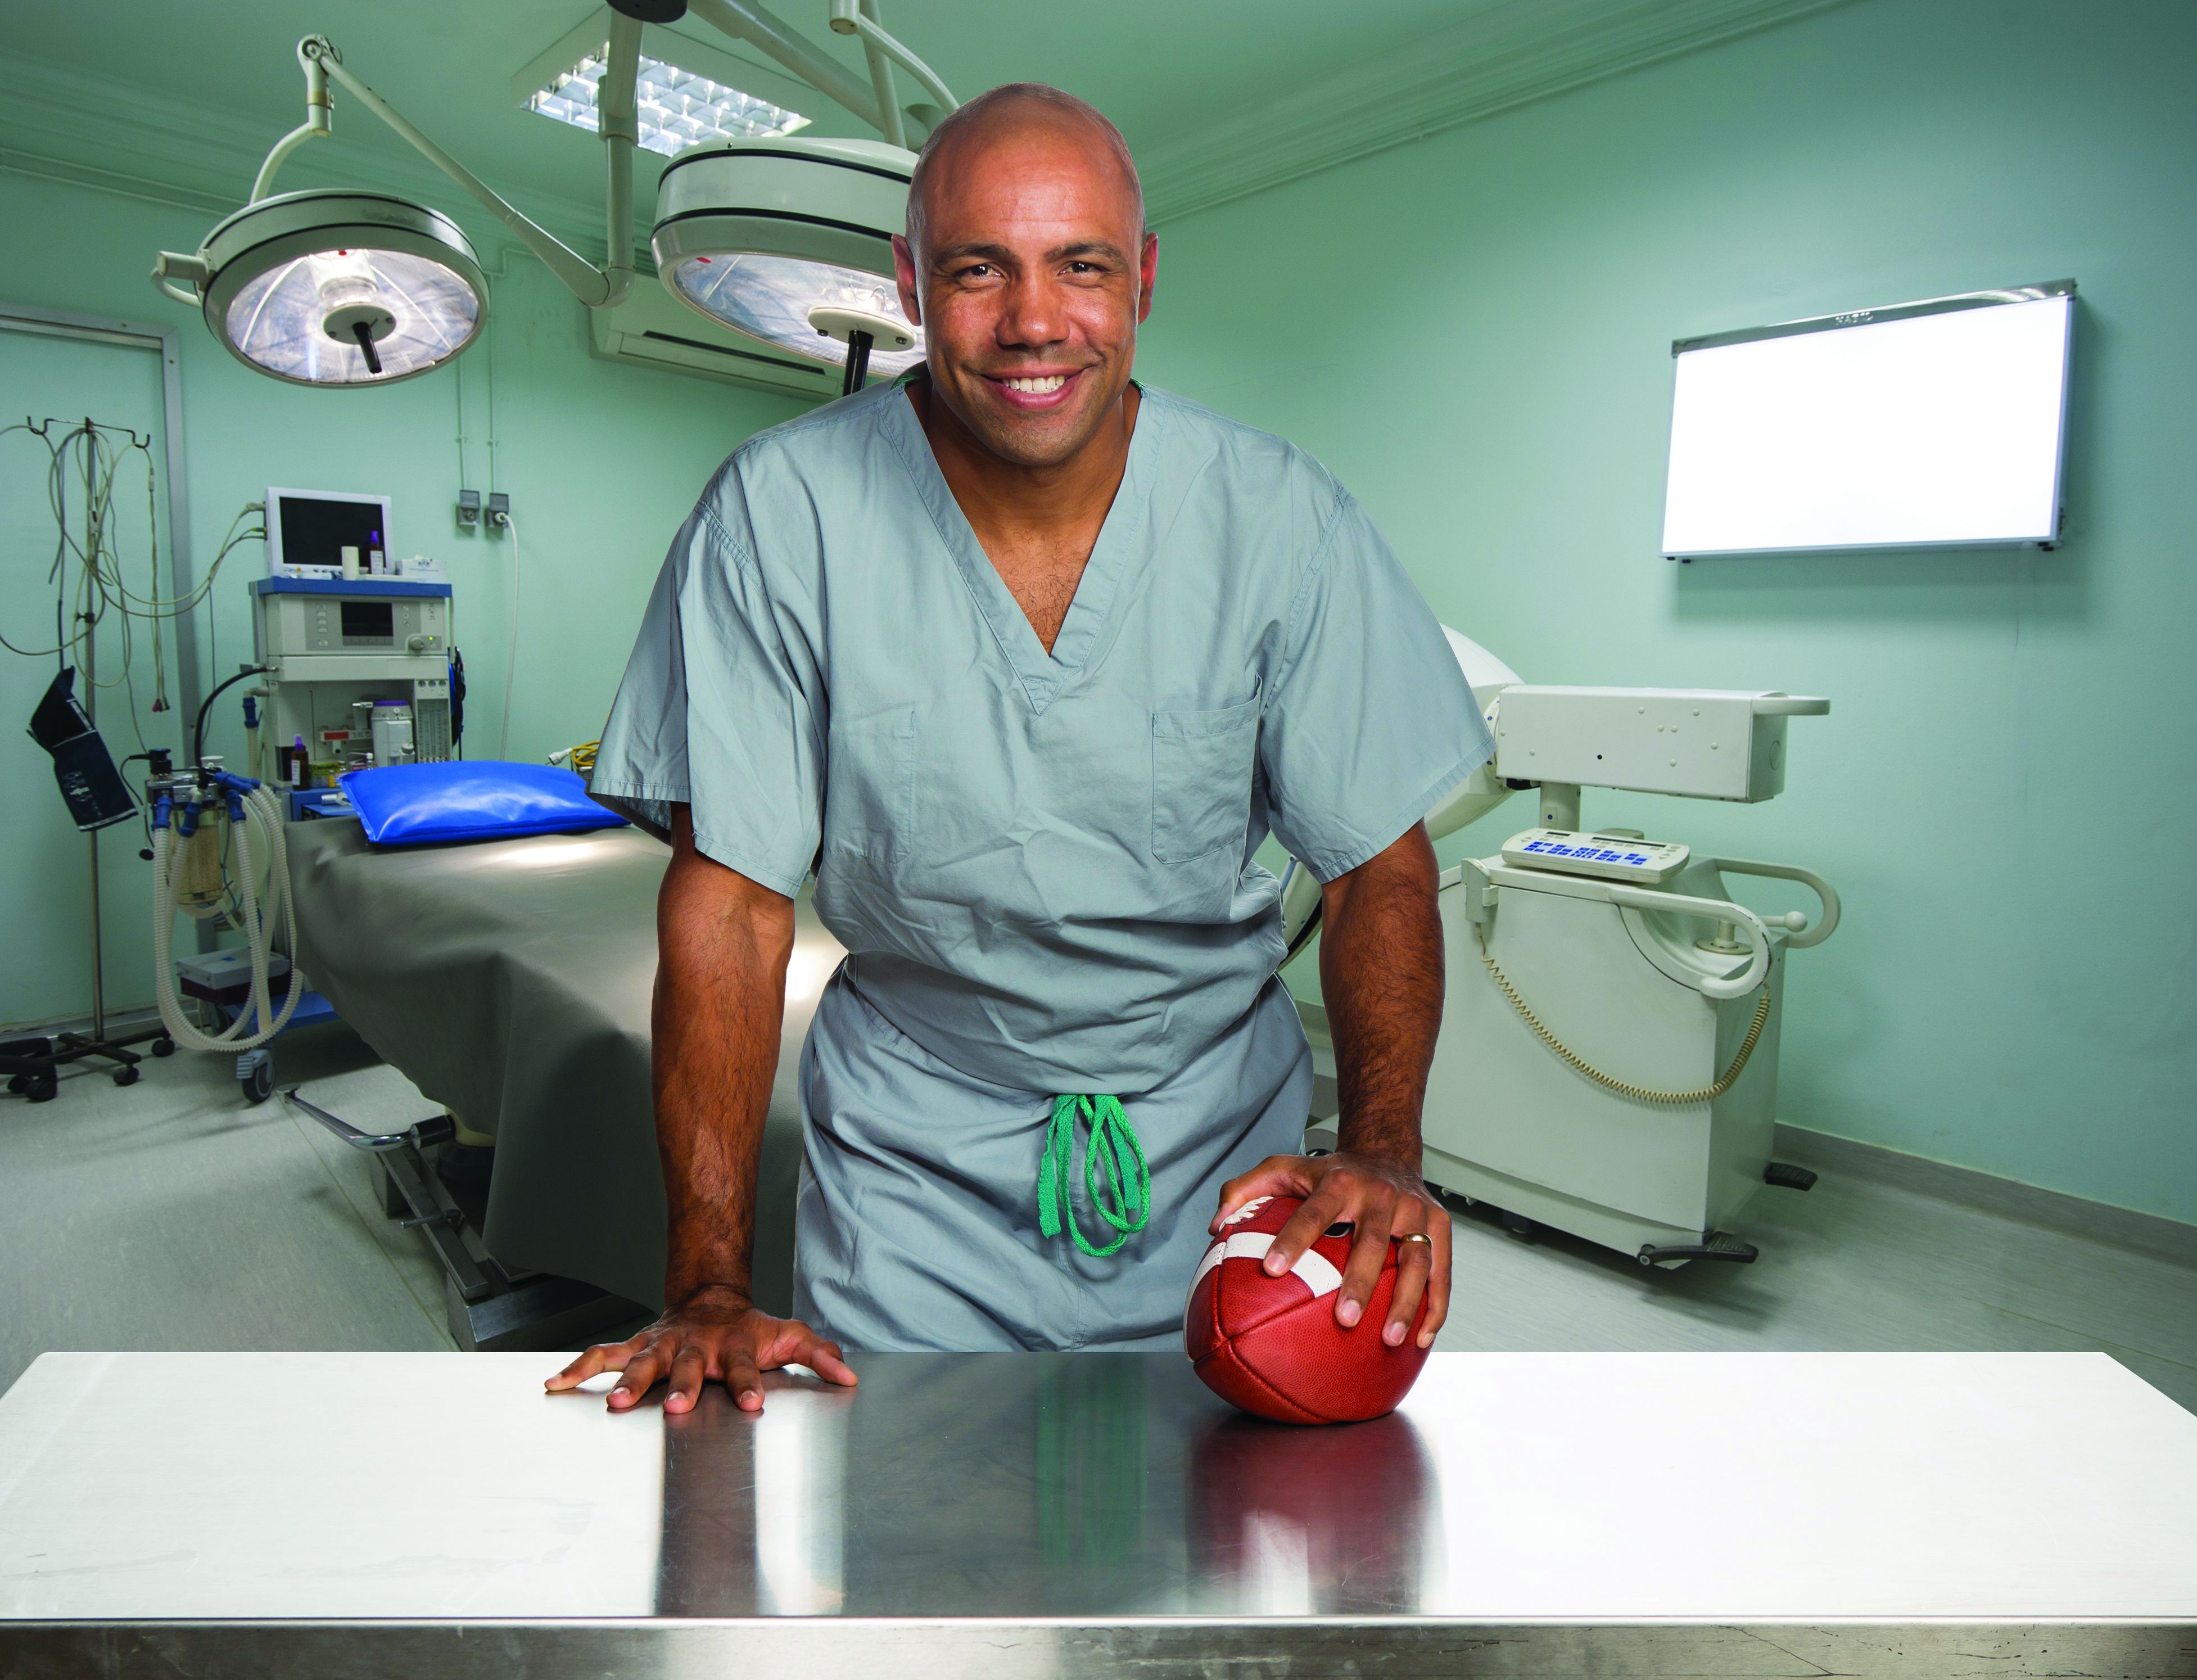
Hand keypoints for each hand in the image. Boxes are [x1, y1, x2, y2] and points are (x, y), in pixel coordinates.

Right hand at [544, 1287, 857, 1412]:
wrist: (710, 1301)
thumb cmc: (750, 1329)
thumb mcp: (789, 1336)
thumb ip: (819, 1355)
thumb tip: (849, 1377)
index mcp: (733, 1347)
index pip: (745, 1368)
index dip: (749, 1384)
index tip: (753, 1402)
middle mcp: (694, 1347)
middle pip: (687, 1367)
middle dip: (681, 1386)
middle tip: (676, 1405)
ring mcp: (662, 1348)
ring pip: (641, 1362)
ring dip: (628, 1383)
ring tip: (612, 1404)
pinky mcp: (636, 1349)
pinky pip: (602, 1357)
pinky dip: (578, 1369)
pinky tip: (554, 1384)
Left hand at [1212, 1150, 1450, 1349]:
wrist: (1387, 1150)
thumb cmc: (1330, 1172)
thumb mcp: (1284, 1168)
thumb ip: (1244, 1191)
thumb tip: (1216, 1227)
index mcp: (1339, 1182)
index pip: (1313, 1212)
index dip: (1293, 1239)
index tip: (1272, 1270)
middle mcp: (1381, 1195)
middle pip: (1373, 1242)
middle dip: (1360, 1281)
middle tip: (1344, 1319)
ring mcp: (1414, 1210)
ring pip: (1417, 1260)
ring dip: (1406, 1301)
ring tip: (1389, 1339)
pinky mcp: (1440, 1226)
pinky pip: (1442, 1271)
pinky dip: (1435, 1306)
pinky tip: (1420, 1339)